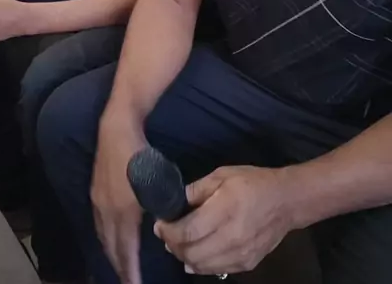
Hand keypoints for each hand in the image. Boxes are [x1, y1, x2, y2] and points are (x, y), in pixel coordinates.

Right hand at [91, 116, 145, 283]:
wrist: (117, 129)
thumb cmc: (140, 154)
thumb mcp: (156, 182)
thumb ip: (160, 206)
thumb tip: (167, 224)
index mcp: (122, 211)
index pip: (125, 250)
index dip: (130, 271)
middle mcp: (105, 211)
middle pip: (111, 248)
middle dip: (120, 267)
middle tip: (128, 282)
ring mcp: (97, 201)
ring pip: (103, 236)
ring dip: (112, 254)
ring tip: (121, 267)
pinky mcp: (94, 192)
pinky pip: (100, 224)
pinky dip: (106, 238)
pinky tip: (112, 239)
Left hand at [155, 165, 292, 276]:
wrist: (286, 201)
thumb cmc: (253, 183)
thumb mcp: (223, 175)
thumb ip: (197, 189)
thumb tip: (176, 202)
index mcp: (225, 210)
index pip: (189, 231)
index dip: (169, 231)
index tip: (159, 224)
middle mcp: (232, 237)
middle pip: (192, 253)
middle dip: (172, 245)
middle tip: (166, 233)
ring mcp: (240, 254)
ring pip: (202, 266)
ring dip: (184, 257)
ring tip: (178, 243)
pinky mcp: (247, 264)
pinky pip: (216, 270)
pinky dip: (200, 265)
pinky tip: (194, 255)